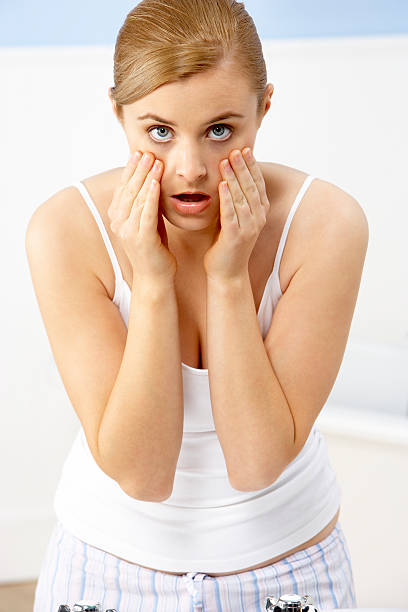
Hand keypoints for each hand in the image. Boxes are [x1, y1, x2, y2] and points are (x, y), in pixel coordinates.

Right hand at [108, 151, 176, 282]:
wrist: (155, 277)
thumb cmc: (154, 248)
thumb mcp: (149, 220)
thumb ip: (146, 203)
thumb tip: (151, 180)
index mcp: (118, 218)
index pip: (123, 188)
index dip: (130, 170)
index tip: (138, 153)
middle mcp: (119, 223)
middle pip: (128, 190)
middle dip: (137, 169)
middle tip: (145, 151)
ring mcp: (128, 231)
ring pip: (136, 198)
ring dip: (145, 177)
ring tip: (154, 161)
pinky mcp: (142, 238)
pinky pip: (146, 212)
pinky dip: (151, 195)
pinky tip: (156, 182)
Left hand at [203, 147, 269, 280]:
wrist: (227, 272)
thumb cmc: (227, 244)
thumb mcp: (234, 218)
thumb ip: (234, 200)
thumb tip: (228, 178)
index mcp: (259, 213)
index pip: (257, 184)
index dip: (252, 167)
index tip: (245, 150)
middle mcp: (257, 219)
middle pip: (252, 187)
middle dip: (244, 167)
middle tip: (236, 150)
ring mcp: (248, 228)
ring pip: (242, 198)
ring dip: (235, 178)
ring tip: (227, 161)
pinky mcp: (235, 237)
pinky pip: (231, 213)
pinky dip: (227, 198)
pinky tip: (222, 184)